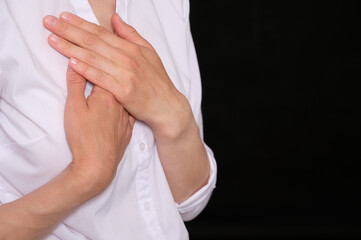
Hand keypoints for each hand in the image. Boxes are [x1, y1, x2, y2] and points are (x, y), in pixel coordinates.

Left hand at [43, 13, 193, 141]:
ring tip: (52, 40)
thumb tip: (115, 19)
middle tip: (50, 23)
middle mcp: (127, 58)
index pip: (101, 33)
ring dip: (70, 48)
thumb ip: (130, 35)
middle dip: (69, 31)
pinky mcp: (123, 91)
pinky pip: (100, 78)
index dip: (81, 24)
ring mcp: (125, 74)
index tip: (64, 17)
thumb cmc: (157, 80)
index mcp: (131, 48)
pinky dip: (85, 70)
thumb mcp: (149, 52)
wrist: (166, 105)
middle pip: (92, 42)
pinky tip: (71, 63)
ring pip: (93, 58)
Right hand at [64, 67, 133, 195]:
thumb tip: (76, 62)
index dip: (98, 58)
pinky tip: (129, 98)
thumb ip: (76, 84)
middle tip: (106, 61)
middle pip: (117, 79)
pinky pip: (130, 108)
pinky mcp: (129, 128)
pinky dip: (127, 101)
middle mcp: (121, 102)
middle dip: (110, 67)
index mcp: (107, 93)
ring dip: (121, 85)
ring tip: (119, 79)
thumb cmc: (83, 137)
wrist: (97, 166)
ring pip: (125, 95)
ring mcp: (127, 116)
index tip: (95, 50)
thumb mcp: (74, 108)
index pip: (104, 68)